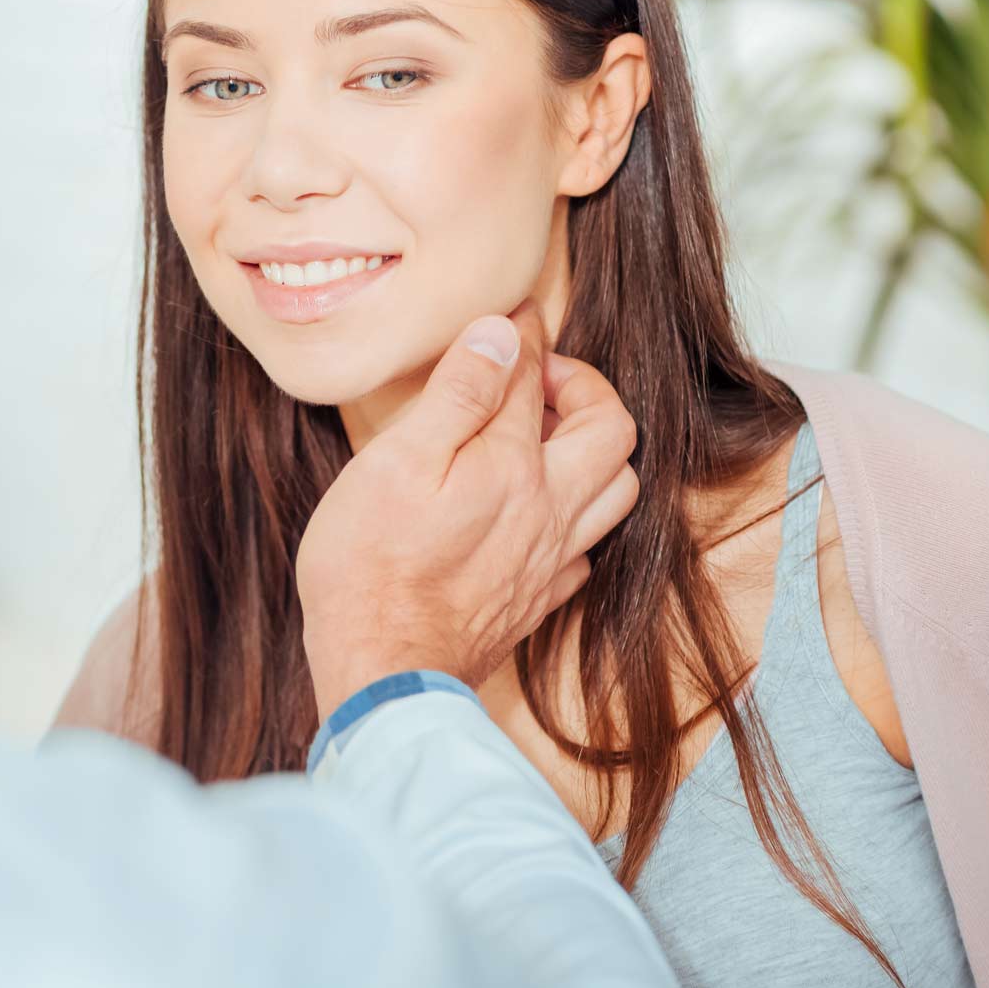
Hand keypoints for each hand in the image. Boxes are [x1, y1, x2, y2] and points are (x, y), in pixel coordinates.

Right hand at [297, 304, 638, 718]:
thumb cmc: (371, 565)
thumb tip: (503, 336)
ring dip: (594, 450)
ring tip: (545, 439)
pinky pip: (586, 547)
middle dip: (582, 389)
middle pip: (610, 431)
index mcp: (514, 466)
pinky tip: (537, 512)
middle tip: (535, 380)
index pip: (532, 376)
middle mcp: (550, 509)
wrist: (384, 671)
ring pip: (617, 490)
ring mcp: (549, 559)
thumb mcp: (397, 462)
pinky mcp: (536, 600)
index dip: (524, 336)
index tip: (513, 316)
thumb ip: (458, 396)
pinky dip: (575, 514)